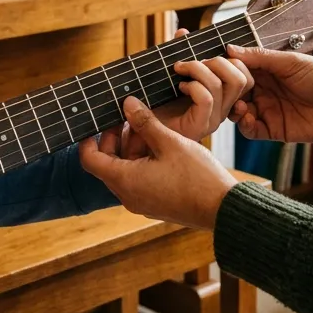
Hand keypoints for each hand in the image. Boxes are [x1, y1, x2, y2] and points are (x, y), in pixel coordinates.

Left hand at [81, 98, 237, 228]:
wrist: (223, 209)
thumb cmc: (197, 176)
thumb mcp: (170, 142)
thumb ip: (145, 122)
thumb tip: (127, 103)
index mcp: (125, 181)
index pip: (89, 159)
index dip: (88, 139)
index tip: (97, 121)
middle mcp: (127, 196)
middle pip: (106, 164)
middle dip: (114, 139)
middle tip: (129, 118)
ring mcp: (141, 202)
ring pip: (123, 171)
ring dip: (130, 149)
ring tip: (149, 128)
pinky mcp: (155, 204)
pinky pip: (137, 181)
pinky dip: (141, 162)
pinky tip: (160, 146)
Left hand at [122, 28, 252, 158]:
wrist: (140, 126)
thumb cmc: (156, 101)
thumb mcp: (170, 72)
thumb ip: (179, 52)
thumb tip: (183, 32)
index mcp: (222, 97)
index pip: (246, 77)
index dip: (233, 59)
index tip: (208, 53)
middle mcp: (222, 109)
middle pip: (241, 78)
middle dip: (217, 61)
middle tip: (192, 62)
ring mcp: (212, 119)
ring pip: (222, 84)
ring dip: (198, 68)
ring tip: (180, 70)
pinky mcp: (199, 127)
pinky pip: (206, 98)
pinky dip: (192, 85)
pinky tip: (179, 86)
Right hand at [225, 45, 312, 142]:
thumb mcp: (291, 62)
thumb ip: (260, 57)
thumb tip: (230, 48)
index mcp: (267, 70)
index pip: (237, 70)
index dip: (225, 70)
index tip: (214, 69)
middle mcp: (264, 90)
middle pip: (233, 92)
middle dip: (225, 93)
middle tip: (222, 91)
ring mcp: (267, 110)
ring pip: (238, 112)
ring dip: (233, 109)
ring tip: (238, 106)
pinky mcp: (274, 129)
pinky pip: (251, 130)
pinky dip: (244, 125)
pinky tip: (247, 118)